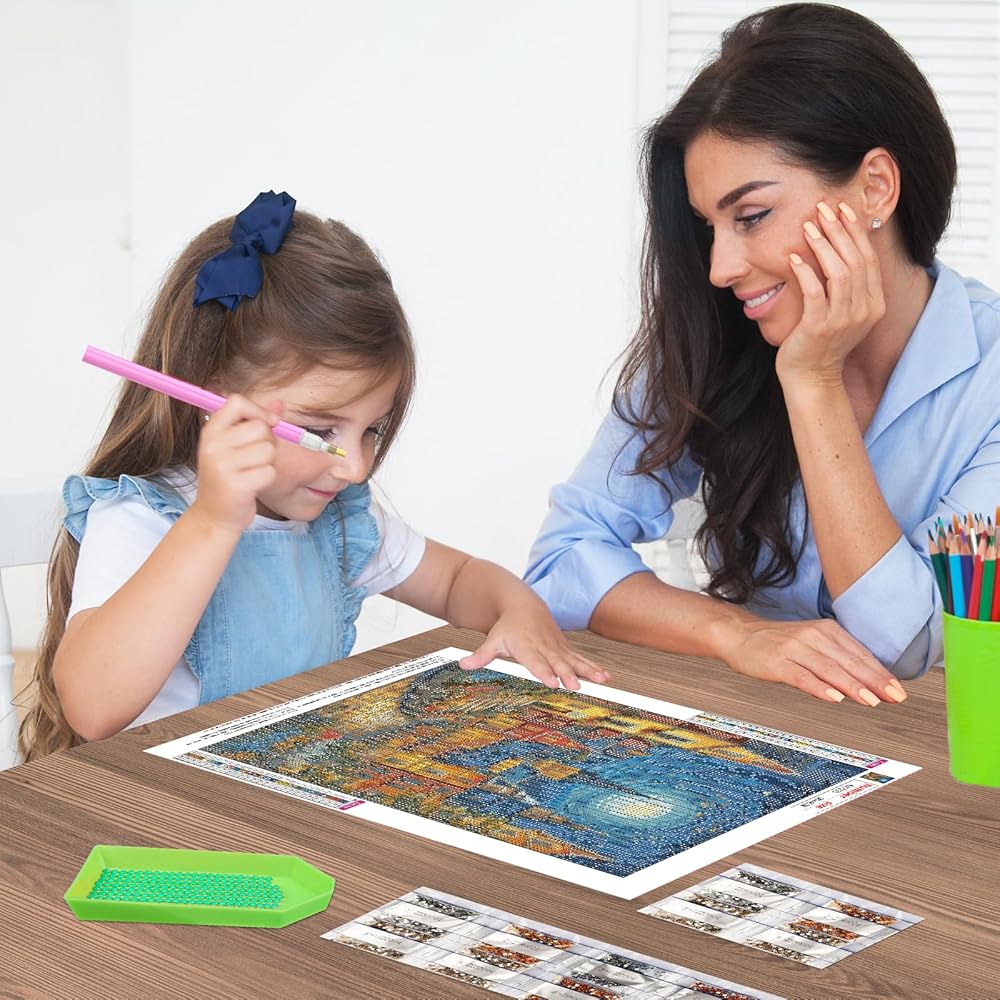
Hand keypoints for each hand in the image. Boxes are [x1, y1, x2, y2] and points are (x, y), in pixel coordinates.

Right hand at [190, 395, 281, 533]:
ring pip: (268, 450)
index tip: (270, 423)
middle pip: (260, 427)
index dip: (258, 410)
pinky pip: (269, 472)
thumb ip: (255, 422)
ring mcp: (222, 466)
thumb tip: (279, 403)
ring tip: (252, 472)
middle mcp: (213, 445)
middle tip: (256, 458)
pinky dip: (267, 478)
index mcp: (210, 431)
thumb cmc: (228, 478)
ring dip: (268, 462)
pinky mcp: (236, 485)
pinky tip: (253, 485)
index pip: (237, 402)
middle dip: (269, 441)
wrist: (213, 516)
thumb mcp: (234, 446)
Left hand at [458, 599, 610, 690]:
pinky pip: (581, 659)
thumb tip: (463, 665)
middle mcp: (544, 647)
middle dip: (568, 674)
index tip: (553, 682)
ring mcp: (557, 647)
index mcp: (526, 646)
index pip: (536, 662)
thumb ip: (481, 655)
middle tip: (576, 686)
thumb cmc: (507, 627)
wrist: (523, 605)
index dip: (544, 672)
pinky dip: (593, 667)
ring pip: (574, 660)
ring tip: (601, 681)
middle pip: (558, 662)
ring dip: (588, 670)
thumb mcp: (493, 640)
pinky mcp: (565, 649)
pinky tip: (605, 677)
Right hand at [724, 616, 905, 705]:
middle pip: (848, 661)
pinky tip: (833, 697)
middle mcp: (812, 636)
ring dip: (852, 686)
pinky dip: (819, 687)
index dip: (880, 673)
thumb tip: (869, 682)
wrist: (739, 635)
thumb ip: (837, 658)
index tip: (898, 690)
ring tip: (870, 700)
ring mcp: (794, 648)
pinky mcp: (777, 662)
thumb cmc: (777, 642)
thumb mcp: (812, 642)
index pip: (860, 653)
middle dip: (874, 681)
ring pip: (829, 669)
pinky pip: (802, 676)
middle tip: (894, 697)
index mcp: (826, 630)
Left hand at [777, 201, 885, 383]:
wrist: (812, 378)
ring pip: (839, 273)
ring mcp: (843, 320)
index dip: (856, 232)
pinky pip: (815, 292)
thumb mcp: (843, 312)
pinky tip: (792, 258)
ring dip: (823, 246)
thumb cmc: (821, 342)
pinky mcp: (820, 327)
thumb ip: (847, 286)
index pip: (868, 259)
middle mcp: (864, 310)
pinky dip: (804, 272)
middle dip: (839, 231)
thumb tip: (839, 248)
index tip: (843, 210)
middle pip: (856, 260)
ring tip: (808, 227)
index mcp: (874, 304)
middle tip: (823, 208)